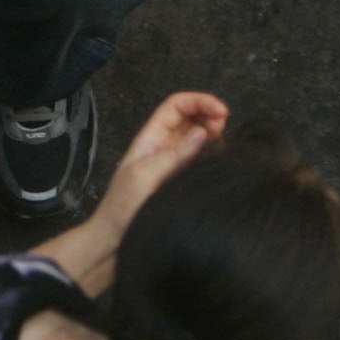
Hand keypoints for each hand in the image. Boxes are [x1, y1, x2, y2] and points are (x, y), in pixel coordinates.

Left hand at [104, 92, 229, 215]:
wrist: (114, 238)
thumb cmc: (122, 207)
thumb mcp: (145, 176)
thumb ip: (173, 155)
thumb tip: (203, 133)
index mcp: (151, 138)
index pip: (176, 106)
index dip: (199, 101)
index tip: (222, 111)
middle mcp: (164, 146)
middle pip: (191, 117)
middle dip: (210, 115)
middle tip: (224, 131)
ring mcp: (175, 162)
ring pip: (199, 136)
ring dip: (215, 133)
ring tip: (224, 144)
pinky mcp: (182, 179)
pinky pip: (201, 158)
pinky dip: (214, 154)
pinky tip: (221, 160)